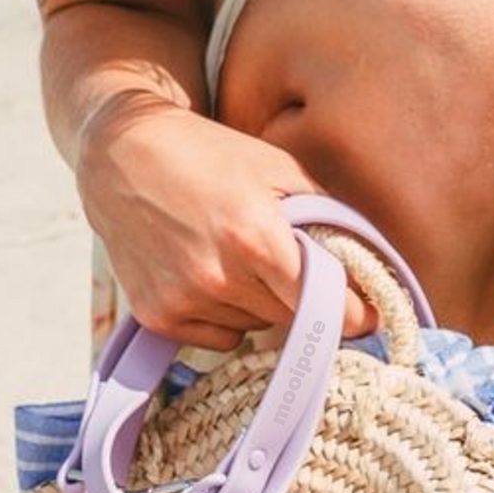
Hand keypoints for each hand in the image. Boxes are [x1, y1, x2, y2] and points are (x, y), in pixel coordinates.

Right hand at [76, 94, 377, 349]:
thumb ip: (330, 218)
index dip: (356, 316)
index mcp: (257, 238)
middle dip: (304, 298)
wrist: (121, 153)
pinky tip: (211, 275)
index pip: (327, 305)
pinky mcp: (157, 317)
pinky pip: (220, 338)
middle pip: (294, 318)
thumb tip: (371, 263)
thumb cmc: (210, 154)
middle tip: (291, 265)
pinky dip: (227, 317)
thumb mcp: (280, 170)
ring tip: (238, 258)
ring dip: (262, 305)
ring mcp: (184, 300)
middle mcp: (219, 276)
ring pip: (257, 328)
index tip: (371, 318)